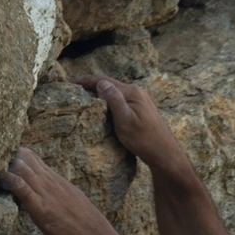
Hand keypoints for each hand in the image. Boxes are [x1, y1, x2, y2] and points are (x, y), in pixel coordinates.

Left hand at [0, 146, 111, 234]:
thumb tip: (44, 196)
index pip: (32, 157)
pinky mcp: (40, 207)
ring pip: (21, 167)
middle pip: (24, 157)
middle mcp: (49, 181)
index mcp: (55, 179)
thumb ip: (55, 195)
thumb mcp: (69, 201)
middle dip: (5, 156)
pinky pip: (21, 187)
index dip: (15, 154)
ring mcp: (45, 192)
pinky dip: (8, 180)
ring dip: (3, 166)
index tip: (0, 158)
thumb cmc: (82, 224)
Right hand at [71, 75, 190, 176]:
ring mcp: (140, 101)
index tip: (69, 82)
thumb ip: (114, 100)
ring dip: (99, 92)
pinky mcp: (141, 110)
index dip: (85, 80)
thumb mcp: (125, 121)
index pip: (104, 81)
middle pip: (109, 84)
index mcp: (132, 92)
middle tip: (72, 88)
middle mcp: (137, 92)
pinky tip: (102, 107)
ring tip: (83, 96)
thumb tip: (101, 83)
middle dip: (90, 84)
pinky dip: (108, 100)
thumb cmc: (144, 140)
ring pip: (115, 92)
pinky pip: (120, 100)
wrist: (165, 154)